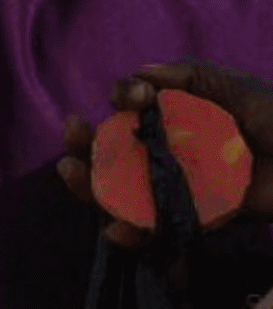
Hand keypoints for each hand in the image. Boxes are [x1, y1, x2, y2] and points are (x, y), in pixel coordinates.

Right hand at [57, 64, 272, 226]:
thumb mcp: (235, 90)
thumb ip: (189, 78)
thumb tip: (139, 75)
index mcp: (177, 119)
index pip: (132, 110)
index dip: (120, 100)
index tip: (129, 98)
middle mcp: (169, 154)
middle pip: (113, 154)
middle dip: (83, 145)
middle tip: (73, 135)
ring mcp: (177, 189)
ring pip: (120, 193)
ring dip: (89, 187)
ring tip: (72, 174)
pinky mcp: (192, 220)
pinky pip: (155, 229)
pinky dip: (131, 233)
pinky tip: (115, 230)